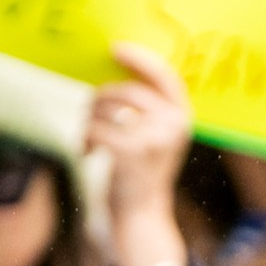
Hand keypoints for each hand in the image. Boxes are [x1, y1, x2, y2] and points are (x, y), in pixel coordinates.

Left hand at [86, 43, 194, 265]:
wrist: (143, 217)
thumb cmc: (144, 174)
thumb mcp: (159, 138)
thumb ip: (150, 110)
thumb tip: (116, 76)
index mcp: (182, 116)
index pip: (163, 76)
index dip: (139, 59)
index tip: (115, 48)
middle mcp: (172, 125)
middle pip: (125, 91)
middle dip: (100, 99)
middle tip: (88, 112)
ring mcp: (152, 138)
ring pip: (106, 109)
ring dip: (88, 119)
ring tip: (87, 136)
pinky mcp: (130, 153)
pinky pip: (94, 130)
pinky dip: (83, 140)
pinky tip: (86, 152)